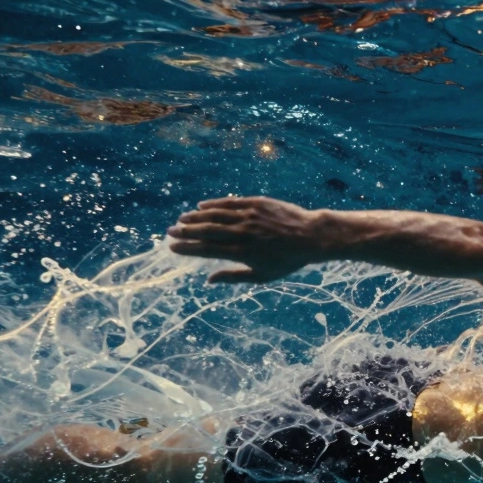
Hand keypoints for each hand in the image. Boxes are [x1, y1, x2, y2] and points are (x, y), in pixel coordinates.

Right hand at [167, 196, 332, 283]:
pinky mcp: (256, 203)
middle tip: (170, 231)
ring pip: (215, 214)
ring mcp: (249, 216)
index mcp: (242, 252)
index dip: (187, 248)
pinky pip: (230, 202)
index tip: (173, 247)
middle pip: (206, 230)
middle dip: (185, 231)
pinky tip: (202, 206)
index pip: (207, 249)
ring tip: (182, 219)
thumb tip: (209, 280)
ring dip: (196, 217)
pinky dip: (214, 204)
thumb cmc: (288, 261)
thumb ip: (233, 277)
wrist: (311, 236)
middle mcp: (242, 232)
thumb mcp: (262, 276)